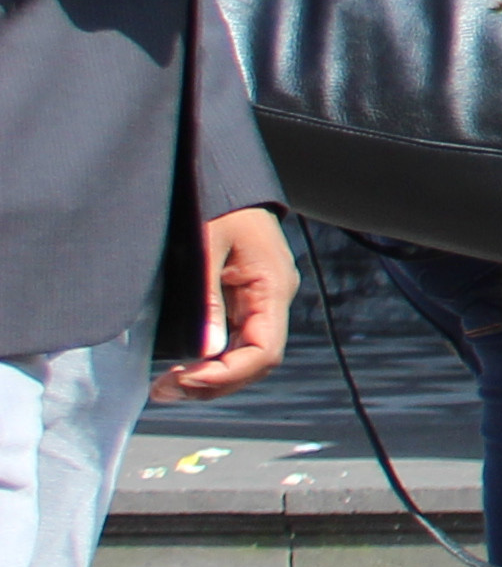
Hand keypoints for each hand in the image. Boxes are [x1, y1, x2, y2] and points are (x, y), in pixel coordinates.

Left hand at [155, 205, 289, 400]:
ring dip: (212, 377)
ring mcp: (262, 299)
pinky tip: (184, 365)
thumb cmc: (216, 202)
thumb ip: (206, 299)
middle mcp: (274, 298)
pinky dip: (212, 360)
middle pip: (256, 361)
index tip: (182, 380)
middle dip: (214, 383)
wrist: (225, 175)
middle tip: (163, 390)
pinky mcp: (246, 298)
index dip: (226, 375)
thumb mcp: (206, 245)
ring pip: (246, 355)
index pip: (264, 351)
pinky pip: (236, 341)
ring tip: (167, 385)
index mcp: (273, 286)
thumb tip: (205, 352)